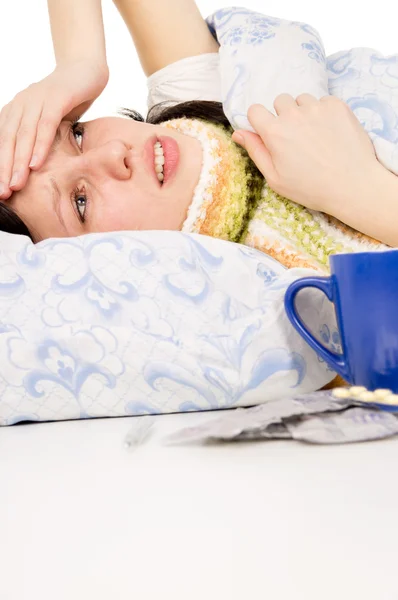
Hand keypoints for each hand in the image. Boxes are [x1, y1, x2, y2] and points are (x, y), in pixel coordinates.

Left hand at [0, 61, 108, 197]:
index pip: (3, 142)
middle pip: (8, 141)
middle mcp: (21, 104)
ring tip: (16, 184)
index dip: (0, 167)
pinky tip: (36, 164)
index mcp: (16, 111)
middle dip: (4, 169)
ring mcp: (37, 99)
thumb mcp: (49, 122)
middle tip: (3, 192)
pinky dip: (40, 145)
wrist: (86, 69)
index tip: (1, 191)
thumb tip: (35, 169)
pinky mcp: (56, 98)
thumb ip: (39, 139)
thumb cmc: (68, 100)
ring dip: (19, 162)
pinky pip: (45, 125)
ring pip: (24, 135)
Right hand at [232, 94, 377, 212]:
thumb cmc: (310, 187)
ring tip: (314, 136)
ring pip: (302, 99)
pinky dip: (324, 113)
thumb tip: (238, 133)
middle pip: (279, 101)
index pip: (255, 110)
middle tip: (296, 138)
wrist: (352, 185)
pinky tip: (330, 133)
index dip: (260, 122)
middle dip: (284, 116)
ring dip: (304, 113)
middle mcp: (294, 114)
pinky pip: (323, 101)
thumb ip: (256, 151)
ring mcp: (317, 107)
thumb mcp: (275, 178)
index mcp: (274, 132)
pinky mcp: (337, 105)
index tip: (269, 134)